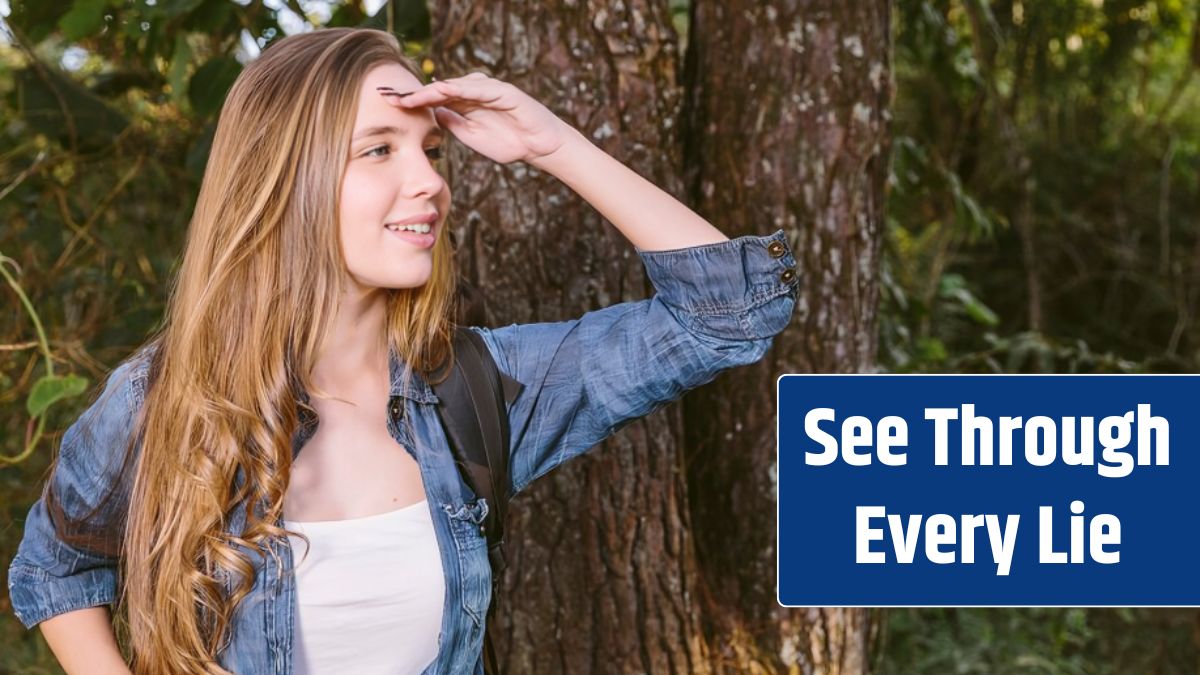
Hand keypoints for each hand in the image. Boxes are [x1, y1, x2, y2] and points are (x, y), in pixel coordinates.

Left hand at [387, 72, 574, 165]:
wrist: (539, 147)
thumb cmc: (508, 143)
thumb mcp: (471, 136)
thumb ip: (451, 123)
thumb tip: (429, 114)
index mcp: (463, 105)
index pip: (431, 99)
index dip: (409, 102)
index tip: (386, 105)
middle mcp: (472, 93)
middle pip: (436, 89)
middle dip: (412, 93)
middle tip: (386, 96)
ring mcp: (487, 90)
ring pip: (453, 85)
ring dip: (429, 90)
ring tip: (408, 97)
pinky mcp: (502, 91)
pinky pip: (477, 87)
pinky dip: (458, 88)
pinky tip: (441, 91)